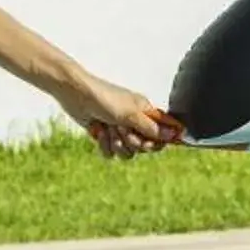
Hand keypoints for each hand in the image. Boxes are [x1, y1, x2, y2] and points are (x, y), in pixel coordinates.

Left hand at [61, 74, 183, 158]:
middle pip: (145, 147)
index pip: (164, 131)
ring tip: (108, 130)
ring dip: (117, 144)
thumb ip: (152, 127)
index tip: (151, 142)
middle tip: (124, 131)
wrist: (75, 95)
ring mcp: (120, 130)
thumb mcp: (130, 114)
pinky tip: (98, 132)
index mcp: (146, 112)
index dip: (160, 140)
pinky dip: (104, 145)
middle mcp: (135, 122)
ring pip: (128, 152)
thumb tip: (174, 134)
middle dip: (133, 142)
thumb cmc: (104, 98)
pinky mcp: (106, 136)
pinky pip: (112, 153)